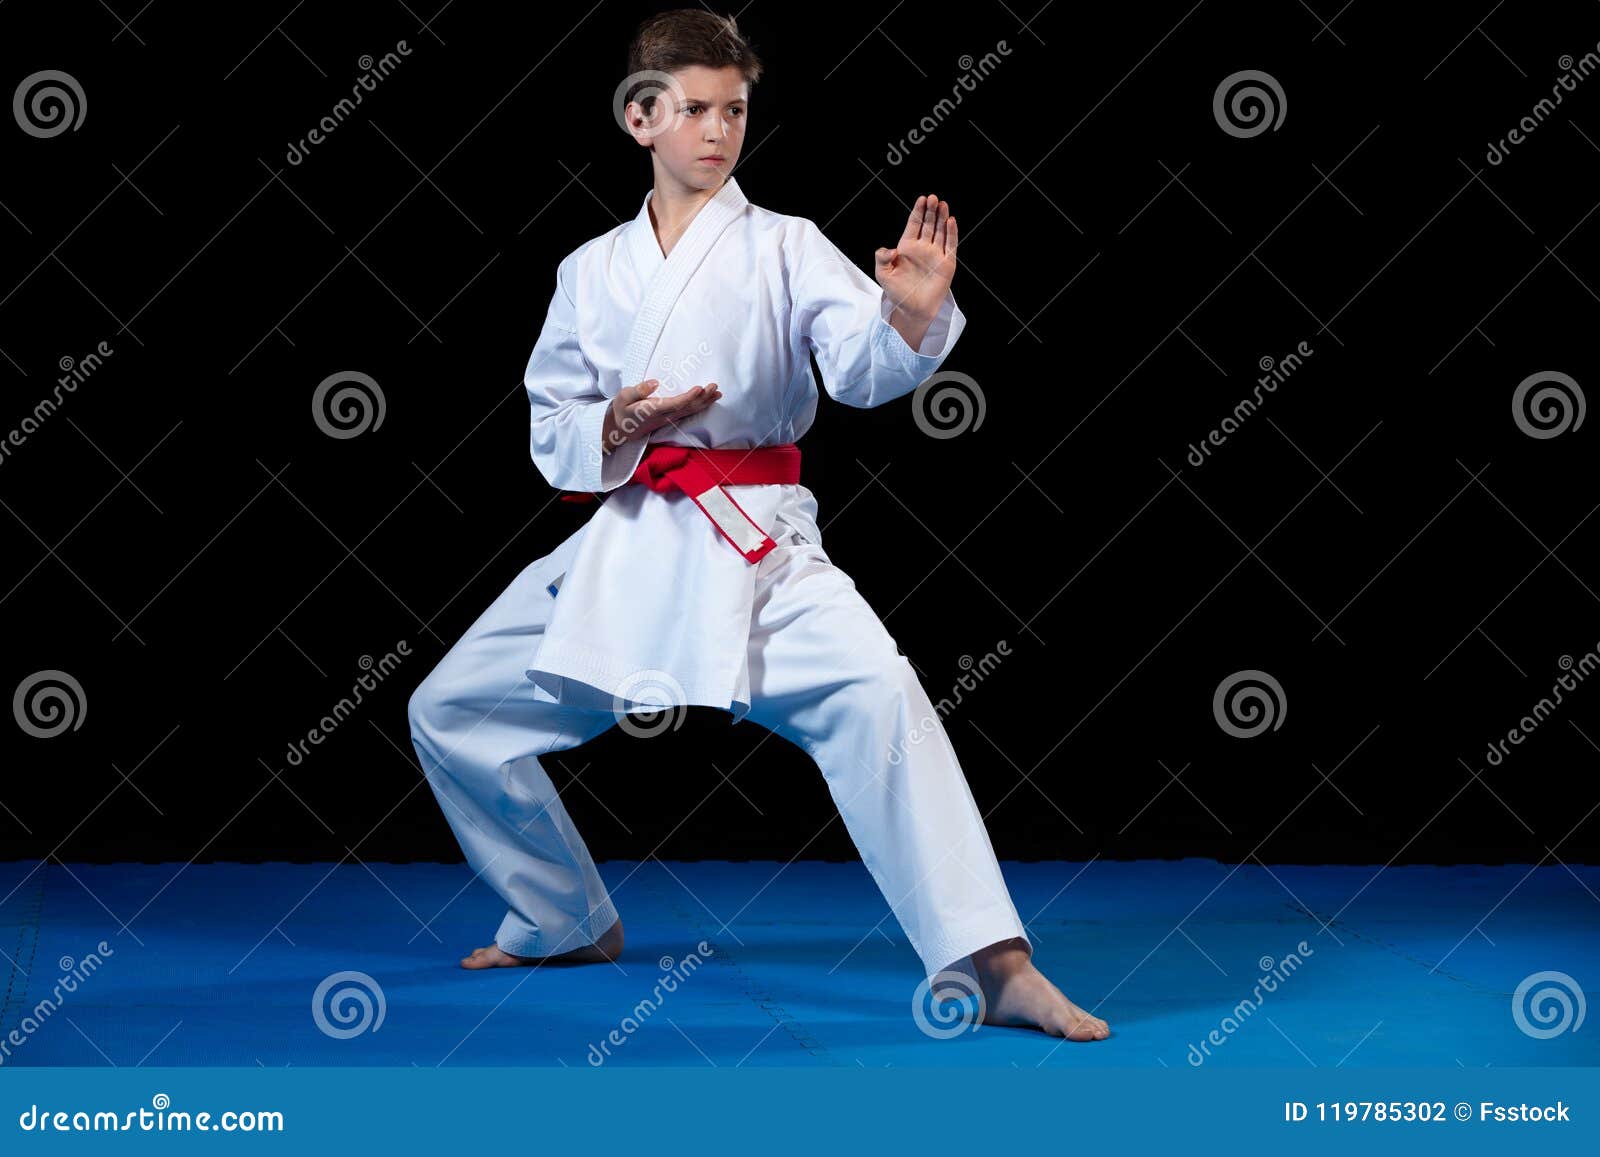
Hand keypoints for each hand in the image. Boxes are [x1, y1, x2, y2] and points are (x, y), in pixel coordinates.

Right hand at [602, 378, 721, 452]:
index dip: (688, 397)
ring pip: (690, 411)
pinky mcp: (671, 418)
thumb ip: (638, 391)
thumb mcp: (623, 398)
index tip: (699, 388)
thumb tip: (655, 383)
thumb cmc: (622, 410)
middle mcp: (664, 416)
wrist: (621, 429)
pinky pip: (688, 412)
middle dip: (702, 398)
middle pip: (687, 408)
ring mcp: (669, 419)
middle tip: (714, 387)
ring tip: (718, 393)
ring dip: (705, 402)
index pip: (674, 405)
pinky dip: (700, 406)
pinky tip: (709, 400)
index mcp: (652, 411)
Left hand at [874, 193, 957, 324]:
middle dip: (930, 211)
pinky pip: (950, 245)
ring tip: (942, 204)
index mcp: (907, 247)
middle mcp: (922, 248)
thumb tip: (891, 249)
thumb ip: (881, 258)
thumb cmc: (897, 293)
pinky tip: (950, 221)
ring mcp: (935, 254)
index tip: (921, 199)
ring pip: (940, 231)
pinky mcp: (946, 263)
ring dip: (941, 218)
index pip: (914, 224)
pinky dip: (951, 233)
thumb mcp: (882, 274)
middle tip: (933, 198)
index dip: (918, 211)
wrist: (912, 310)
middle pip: (928, 224)